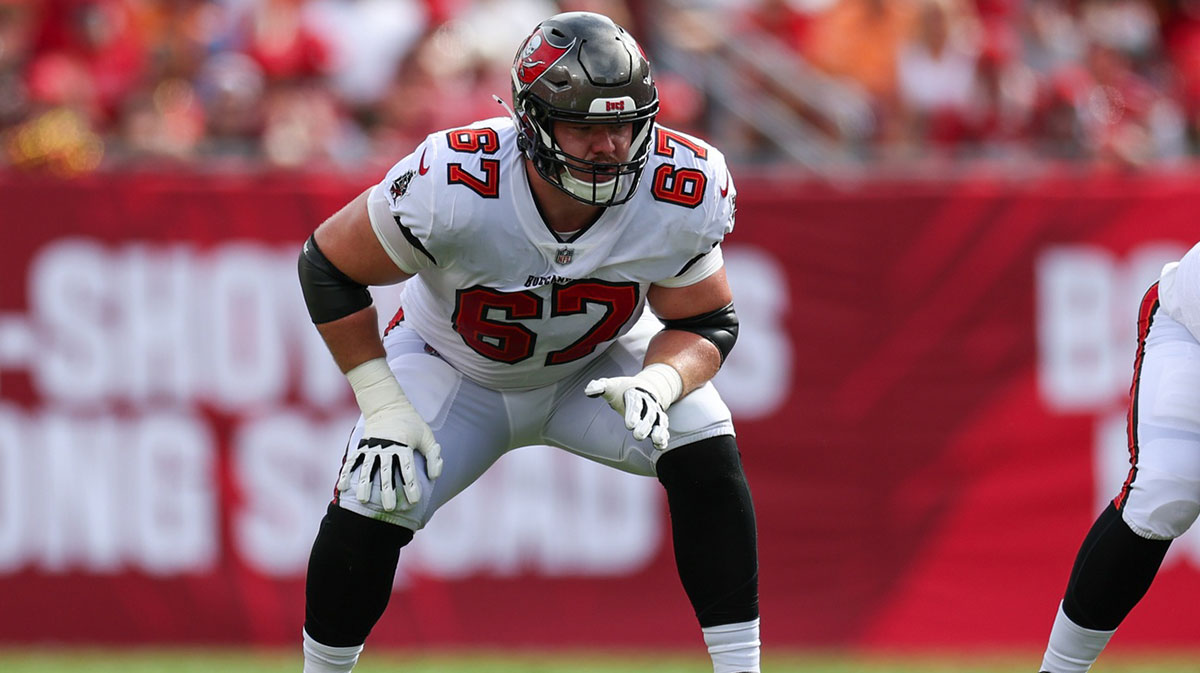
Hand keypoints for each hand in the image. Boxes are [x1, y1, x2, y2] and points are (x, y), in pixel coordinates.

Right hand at [340, 358, 442, 510]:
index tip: (414, 500)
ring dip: (365, 484)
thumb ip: (433, 456)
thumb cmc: (412, 424)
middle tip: (389, 507)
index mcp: (404, 444)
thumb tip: (434, 477)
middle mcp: (387, 446)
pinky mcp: (362, 446)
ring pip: (368, 468)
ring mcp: (372, 446)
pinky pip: (353, 461)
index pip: (408, 468)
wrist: (388, 405)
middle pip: (387, 471)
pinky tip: (342, 487)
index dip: (411, 484)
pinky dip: (346, 473)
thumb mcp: (427, 436)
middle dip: (388, 490)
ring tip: (363, 499)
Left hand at [584, 364, 682, 450]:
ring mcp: (655, 412)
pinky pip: (663, 428)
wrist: (642, 387)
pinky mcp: (659, 421)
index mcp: (635, 393)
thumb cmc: (621, 390)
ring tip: (657, 441)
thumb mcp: (611, 386)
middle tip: (637, 436)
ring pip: (660, 420)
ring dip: (659, 431)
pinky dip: (663, 436)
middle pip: (649, 413)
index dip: (633, 413)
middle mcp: (648, 402)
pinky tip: (660, 445)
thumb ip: (600, 387)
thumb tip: (589, 391)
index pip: (635, 403)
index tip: (629, 425)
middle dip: (645, 425)